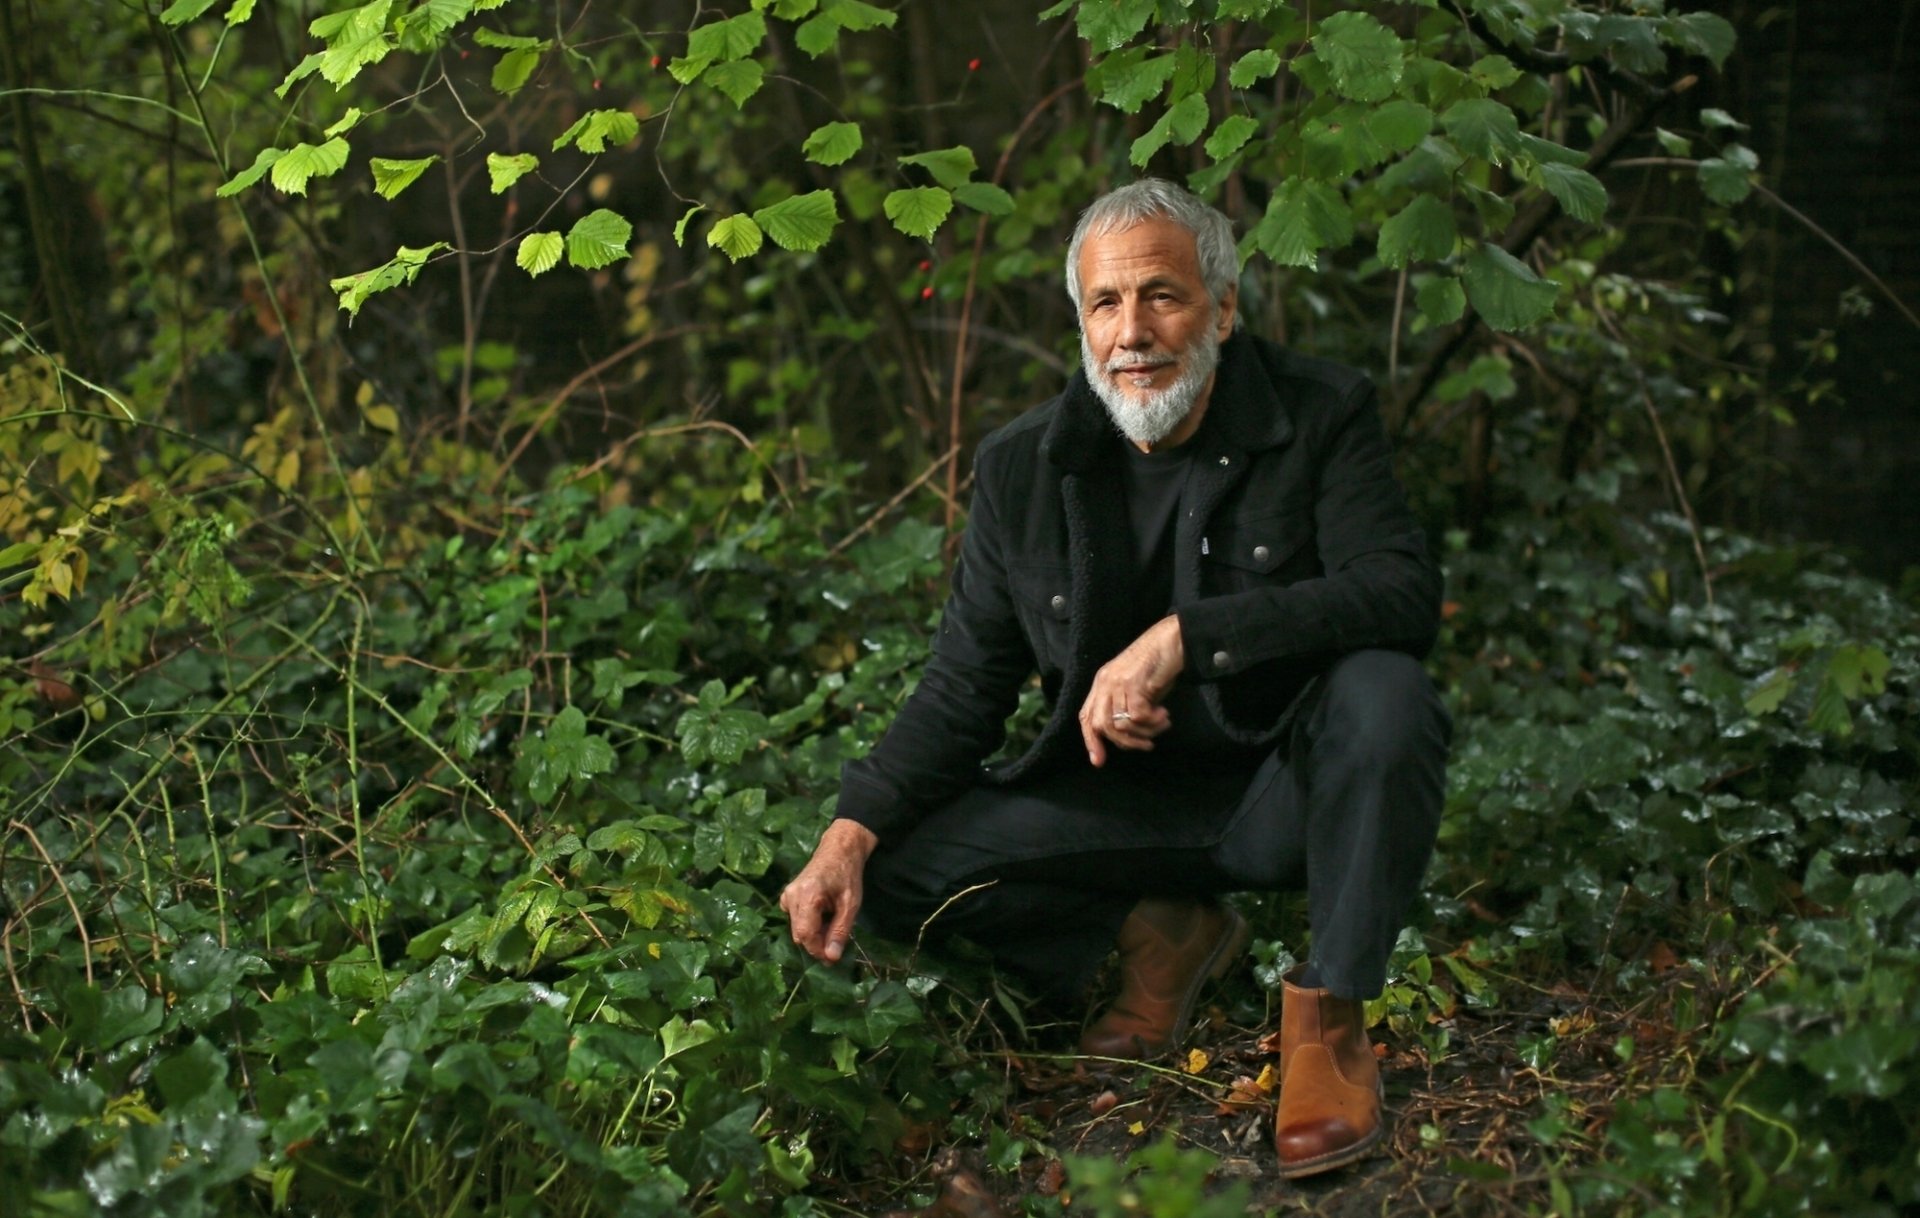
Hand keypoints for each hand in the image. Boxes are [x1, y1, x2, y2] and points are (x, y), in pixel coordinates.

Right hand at [781, 818, 878, 963]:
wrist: (838, 850)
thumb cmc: (847, 874)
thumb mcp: (851, 904)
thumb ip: (840, 930)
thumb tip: (831, 957)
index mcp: (807, 895)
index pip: (805, 934)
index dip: (818, 950)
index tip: (832, 959)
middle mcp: (791, 896)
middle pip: (799, 934)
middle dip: (817, 944)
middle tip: (836, 945)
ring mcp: (786, 896)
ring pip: (796, 929)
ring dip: (813, 935)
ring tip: (832, 927)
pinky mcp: (786, 897)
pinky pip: (794, 920)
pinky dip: (808, 925)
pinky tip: (822, 917)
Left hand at [1077, 615, 1184, 766]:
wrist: (1172, 639)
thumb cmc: (1158, 664)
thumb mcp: (1137, 687)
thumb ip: (1127, 707)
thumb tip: (1127, 738)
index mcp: (1102, 683)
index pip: (1087, 716)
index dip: (1091, 740)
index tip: (1098, 761)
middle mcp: (1105, 682)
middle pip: (1101, 725)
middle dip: (1124, 742)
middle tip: (1146, 745)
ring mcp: (1117, 682)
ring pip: (1120, 724)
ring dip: (1144, 732)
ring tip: (1162, 725)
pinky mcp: (1133, 683)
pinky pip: (1137, 716)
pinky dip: (1152, 722)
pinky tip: (1165, 716)